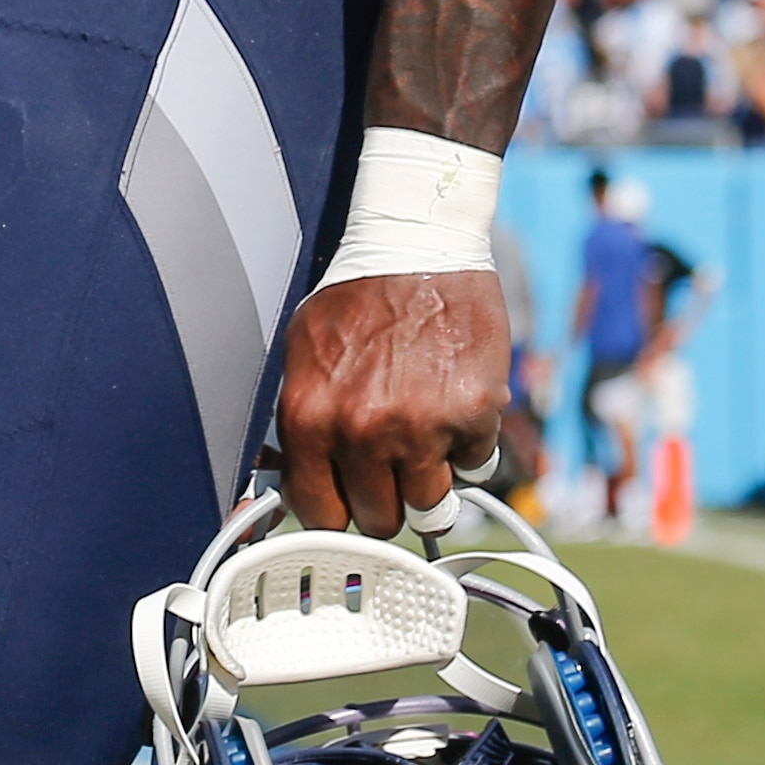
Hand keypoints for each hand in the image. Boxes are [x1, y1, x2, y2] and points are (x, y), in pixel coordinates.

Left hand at [275, 269, 513, 537]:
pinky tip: (453, 404)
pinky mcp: (474, 415)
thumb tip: (289, 492)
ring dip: (430, 481)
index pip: (319, 515)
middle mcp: (363, 430)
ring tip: (424, 434)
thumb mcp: (301, 357)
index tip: (349, 502)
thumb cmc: (356, 300)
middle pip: (378, 519)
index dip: (337, 510)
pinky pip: (475, 467)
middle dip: (385, 497)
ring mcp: (422, 427)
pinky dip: (468, 446)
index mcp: (311, 417)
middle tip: (391, 460)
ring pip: (429, 508)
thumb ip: (298, 428)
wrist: (418, 245)